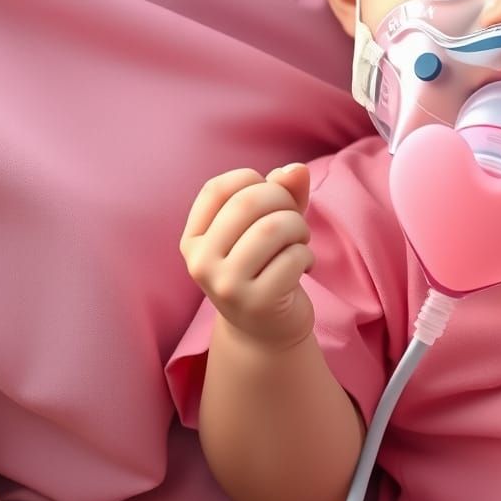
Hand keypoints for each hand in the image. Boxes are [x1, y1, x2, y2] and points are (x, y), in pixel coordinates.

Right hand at [180, 164, 314, 349]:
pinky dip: (307, 256)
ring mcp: (225, 285)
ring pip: (273, 228)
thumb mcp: (270, 224)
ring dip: (299, 229)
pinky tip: (301, 268)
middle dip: (284, 202)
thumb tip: (296, 169)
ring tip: (299, 243)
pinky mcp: (255, 303)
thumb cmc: (267, 265)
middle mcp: (200, 262)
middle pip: (248, 202)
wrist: (266, 331)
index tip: (272, 198)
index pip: (218, 188)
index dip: (254, 181)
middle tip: (293, 222)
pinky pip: (293, 258)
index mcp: (194, 239)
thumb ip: (282, 191)